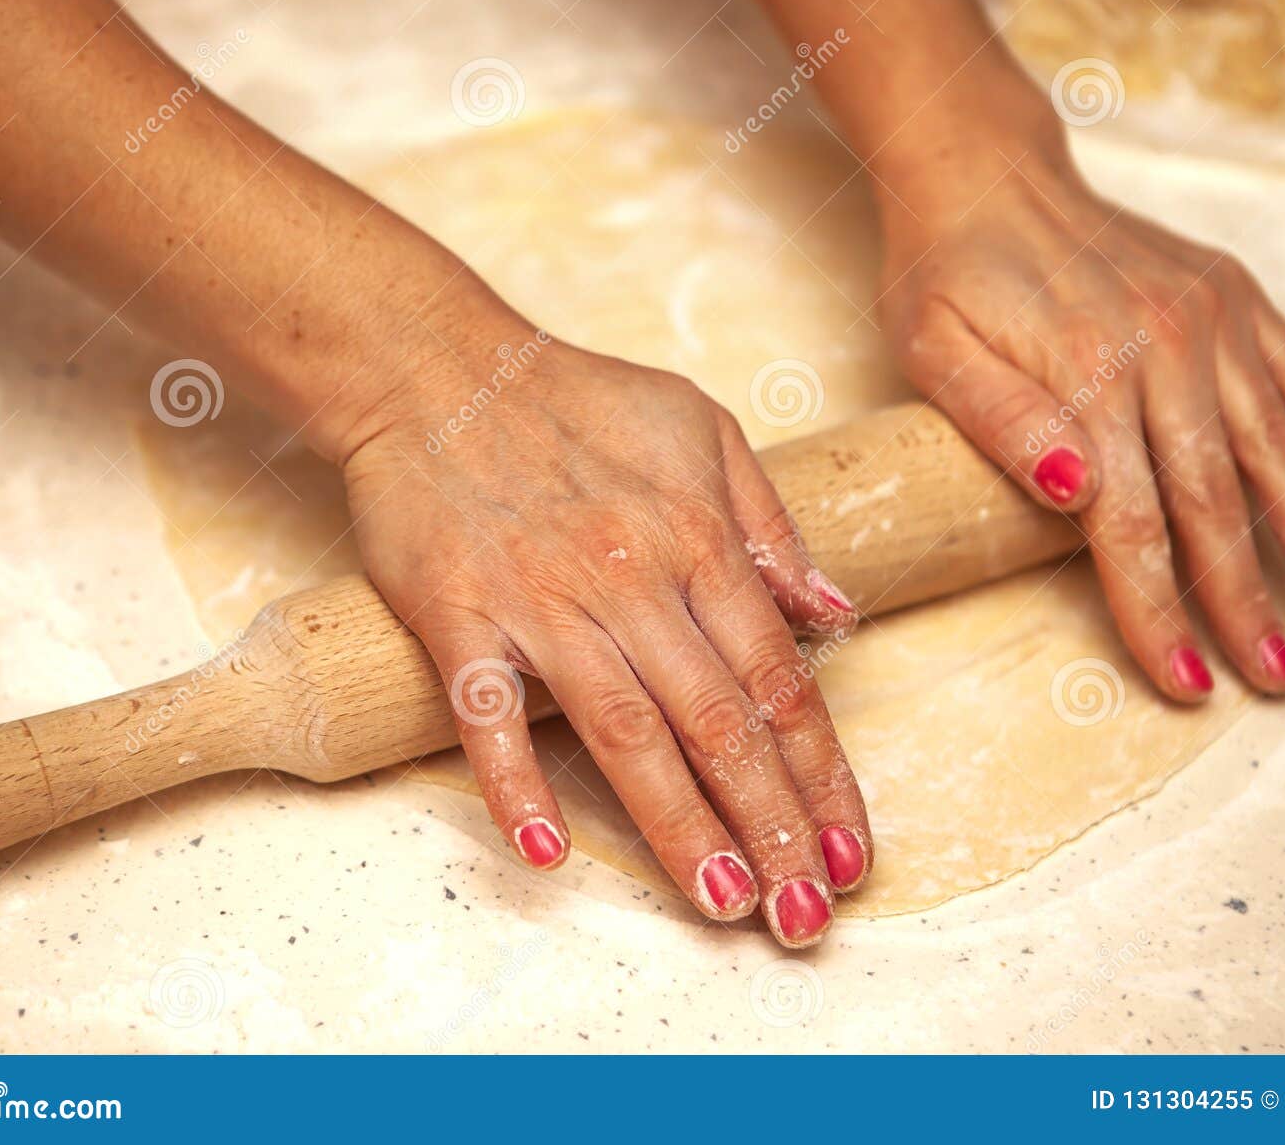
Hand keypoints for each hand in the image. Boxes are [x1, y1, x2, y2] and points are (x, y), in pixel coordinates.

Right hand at [339, 312, 869, 946]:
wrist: (436, 368)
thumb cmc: (577, 402)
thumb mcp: (703, 430)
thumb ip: (771, 526)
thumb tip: (836, 613)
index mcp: (697, 536)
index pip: (777, 678)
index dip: (821, 772)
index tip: (848, 852)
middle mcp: (631, 577)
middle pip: (717, 721)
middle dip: (771, 824)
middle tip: (804, 915)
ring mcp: (540, 600)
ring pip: (625, 730)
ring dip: (677, 824)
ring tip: (722, 904)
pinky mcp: (457, 613)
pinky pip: (487, 713)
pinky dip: (516, 783)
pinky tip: (547, 852)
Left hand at [877, 156, 1284, 699]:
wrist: (983, 172)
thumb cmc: (943, 274)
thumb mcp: (934, 350)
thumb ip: (1001, 422)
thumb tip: (1077, 490)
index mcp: (1085, 378)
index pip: (1131, 525)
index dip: (1160, 611)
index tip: (1187, 681)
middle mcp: (1162, 348)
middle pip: (1214, 502)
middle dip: (1247, 600)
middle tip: (1278, 675)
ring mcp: (1206, 318)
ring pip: (1273, 447)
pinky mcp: (1229, 295)